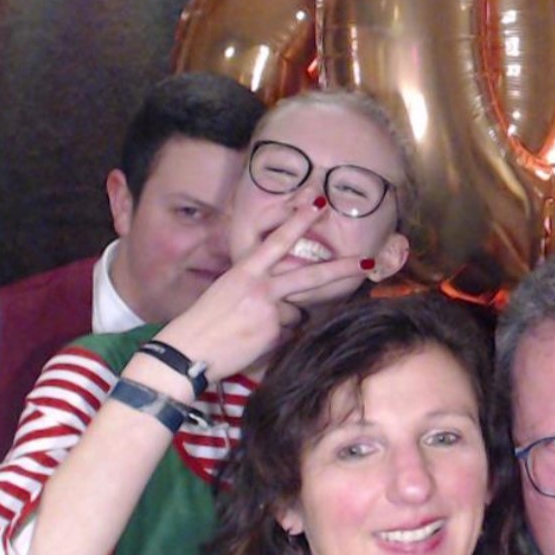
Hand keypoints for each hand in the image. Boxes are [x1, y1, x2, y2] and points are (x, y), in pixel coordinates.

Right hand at [152, 199, 370, 377]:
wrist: (188, 350)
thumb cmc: (204, 320)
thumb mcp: (227, 290)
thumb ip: (257, 285)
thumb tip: (282, 295)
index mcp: (245, 270)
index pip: (278, 241)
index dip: (299, 221)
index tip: (319, 204)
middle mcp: (261, 287)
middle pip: (310, 276)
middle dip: (342, 268)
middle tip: (367, 262)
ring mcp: (270, 312)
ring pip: (295, 313)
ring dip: (280, 321)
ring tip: (248, 328)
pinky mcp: (273, 334)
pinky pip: (286, 334)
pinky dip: (273, 338)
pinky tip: (250, 342)